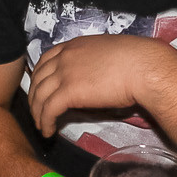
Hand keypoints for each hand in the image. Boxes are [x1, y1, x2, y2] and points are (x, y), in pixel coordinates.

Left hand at [25, 34, 176, 136]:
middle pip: (38, 77)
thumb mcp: (108, 54)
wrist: (142, 67)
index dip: (39, 76)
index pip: (46, 59)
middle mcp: (66, 56)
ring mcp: (65, 73)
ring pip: (39, 95)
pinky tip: (48, 131)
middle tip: (37, 110)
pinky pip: (49, 109)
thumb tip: (97, 76)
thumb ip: (94, 62)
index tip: (39, 88)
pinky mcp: (69, 92)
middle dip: (34, 96)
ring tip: (41, 125)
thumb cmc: (135, 60)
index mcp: (75, 45)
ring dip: (37, 112)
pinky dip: (45, 121)